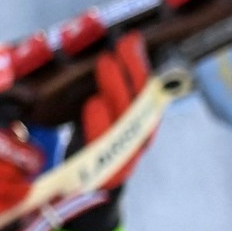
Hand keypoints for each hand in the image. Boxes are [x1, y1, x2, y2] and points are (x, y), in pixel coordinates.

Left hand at [59, 30, 153, 230]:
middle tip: (120, 45)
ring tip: (105, 63)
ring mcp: (124, 155)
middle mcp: (137, 139)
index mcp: (138, 123)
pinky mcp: (106, 170)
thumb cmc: (90, 145)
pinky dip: (100, 123)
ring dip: (116, 89)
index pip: (148, 89)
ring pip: (126, 119)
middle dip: (133, 71)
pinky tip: (93, 103)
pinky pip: (105, 145)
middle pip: (142, 101)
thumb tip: (94, 53)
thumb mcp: (97, 115)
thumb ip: (101, 92)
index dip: (141, 64)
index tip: (131, 38)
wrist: (83, 192)